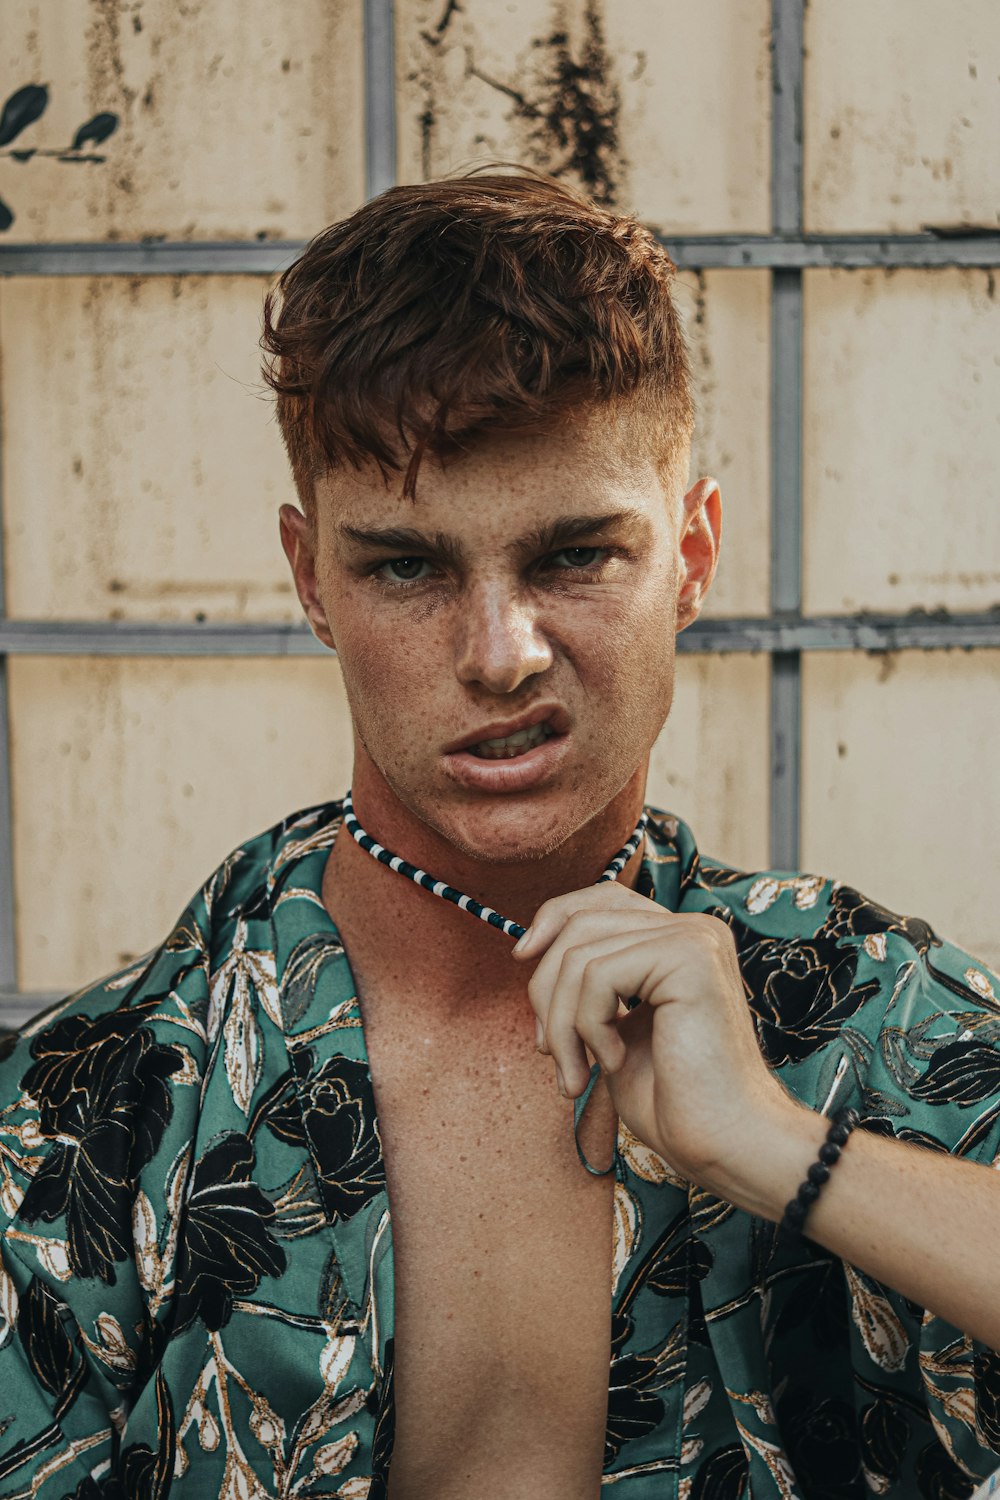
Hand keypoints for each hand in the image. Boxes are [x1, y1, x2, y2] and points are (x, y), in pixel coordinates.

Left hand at [512, 882, 803, 1196]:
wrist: (725, 1144)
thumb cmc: (675, 1103)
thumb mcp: (615, 1031)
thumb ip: (588, 986)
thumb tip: (531, 952)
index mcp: (680, 941)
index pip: (604, 898)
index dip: (554, 919)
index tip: (521, 959)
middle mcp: (693, 928)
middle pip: (582, 923)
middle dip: (547, 991)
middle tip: (551, 1054)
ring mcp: (694, 938)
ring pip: (581, 955)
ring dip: (561, 1024)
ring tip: (575, 1075)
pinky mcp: (689, 958)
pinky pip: (598, 976)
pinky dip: (587, 1027)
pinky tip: (613, 1062)